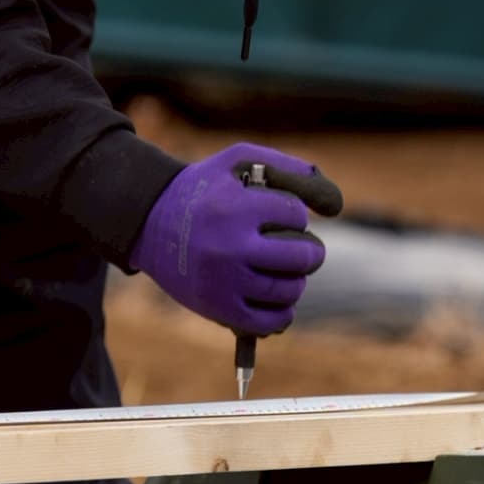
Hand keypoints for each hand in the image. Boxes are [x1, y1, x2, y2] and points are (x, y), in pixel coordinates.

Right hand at [129, 143, 343, 335]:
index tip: (283, 214)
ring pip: (288, 289)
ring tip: (288, 271)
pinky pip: (269, 322)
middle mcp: (231, 246)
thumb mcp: (237, 161)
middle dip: (309, 250)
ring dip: (297, 280)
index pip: (295, 215)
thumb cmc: (203, 188)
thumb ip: (286, 167)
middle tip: (304, 249)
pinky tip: (280, 300)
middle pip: (300, 255)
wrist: (149, 222)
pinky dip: (283, 313)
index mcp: (236, 207)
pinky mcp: (218, 308)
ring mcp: (225, 281)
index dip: (295, 214)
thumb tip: (334, 203)